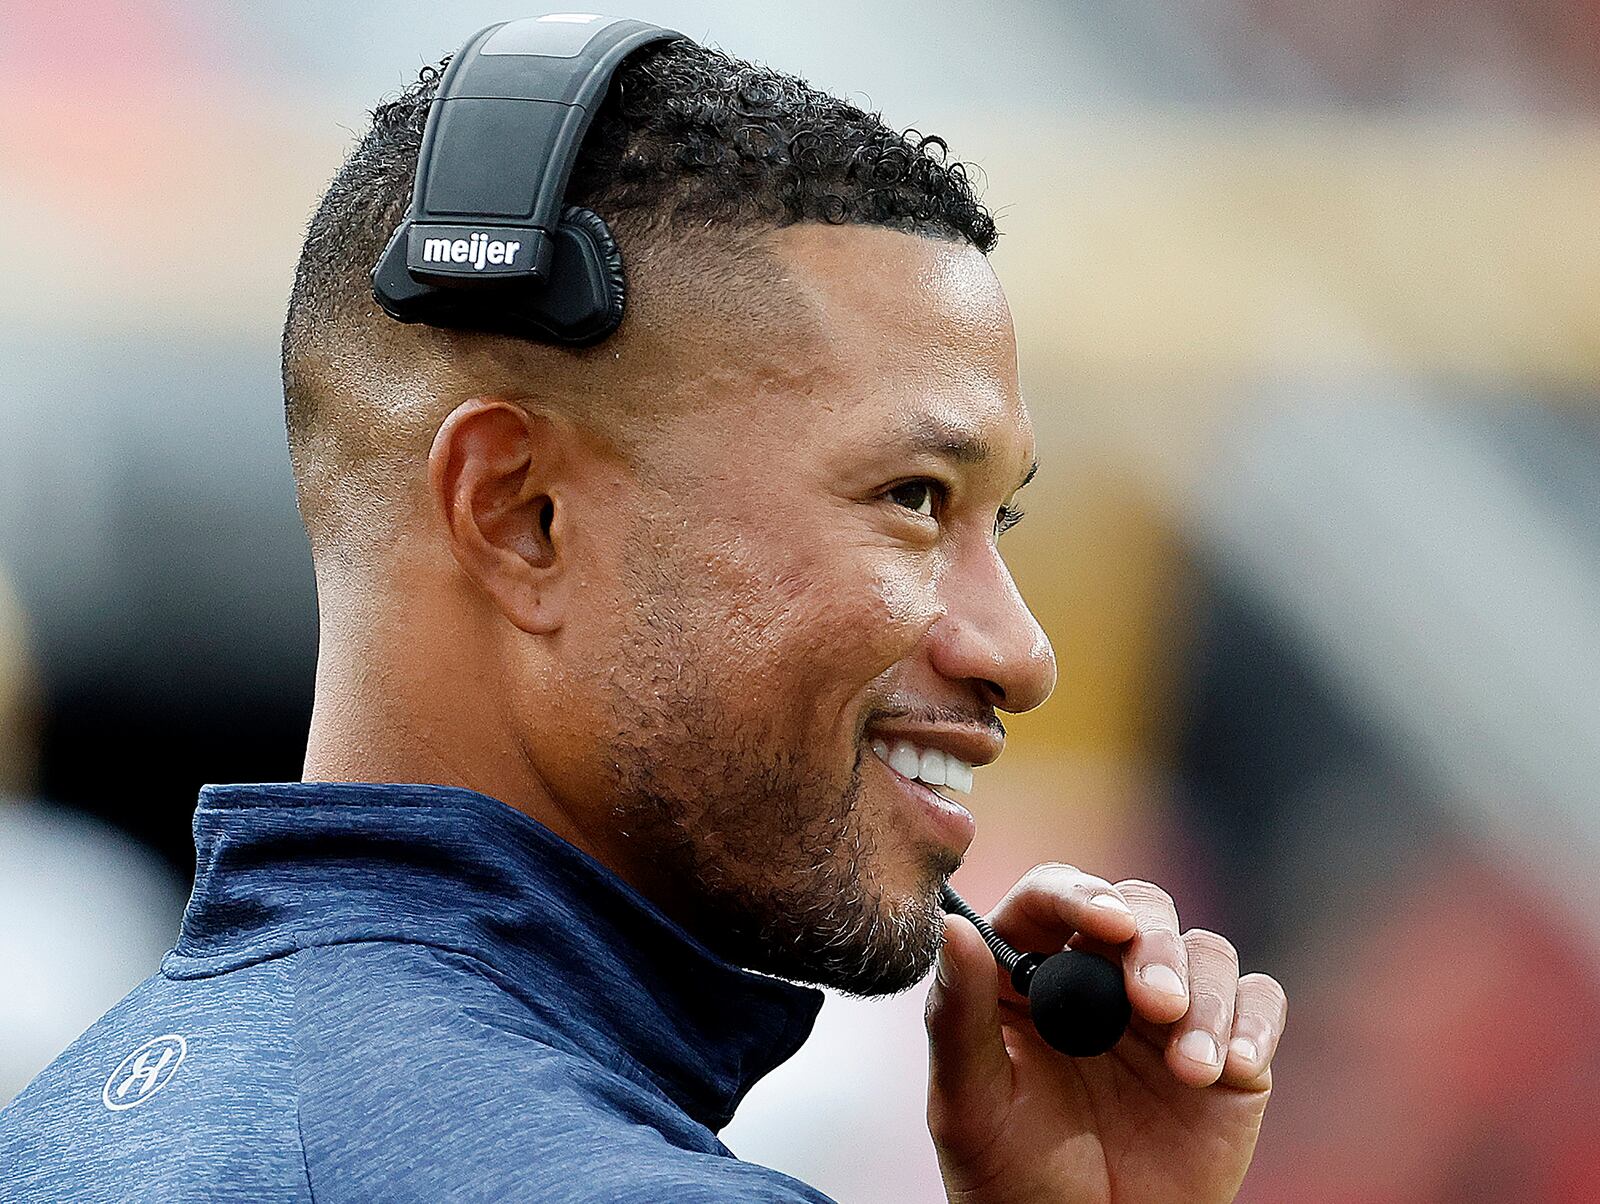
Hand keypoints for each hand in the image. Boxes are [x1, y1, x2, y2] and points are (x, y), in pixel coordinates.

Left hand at [924, 864, 1286, 1203]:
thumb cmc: (1009, 1175)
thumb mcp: (968, 1100)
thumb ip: (957, 1013)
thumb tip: (952, 928)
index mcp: (1028, 969)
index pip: (1051, 897)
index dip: (1081, 894)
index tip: (1107, 922)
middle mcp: (1098, 976)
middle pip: (1140, 908)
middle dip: (1154, 945)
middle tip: (1154, 1003)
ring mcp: (1165, 1011)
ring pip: (1204, 951)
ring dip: (1206, 997)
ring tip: (1192, 1068)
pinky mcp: (1225, 1052)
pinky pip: (1259, 1002)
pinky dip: (1255, 1023)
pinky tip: (1234, 1067)